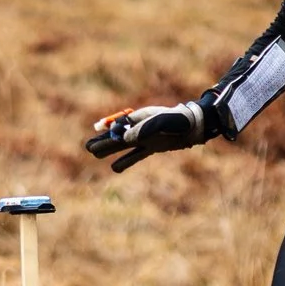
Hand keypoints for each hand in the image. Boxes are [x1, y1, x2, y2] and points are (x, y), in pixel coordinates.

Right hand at [87, 101, 210, 172]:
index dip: (108, 130)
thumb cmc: (179, 120)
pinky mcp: (152, 148)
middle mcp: (139, 128)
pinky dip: (125, 161)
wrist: (195, 126)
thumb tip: (126, 140)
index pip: (118, 124)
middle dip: (103, 141)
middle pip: (116, 136)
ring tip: (95, 154)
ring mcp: (145, 138)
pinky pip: (135, 156)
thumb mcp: (162, 122)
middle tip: (88, 147)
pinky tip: (114, 168)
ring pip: (122, 146)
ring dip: (109, 151)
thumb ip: (144, 129)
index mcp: (139, 117)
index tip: (101, 133)